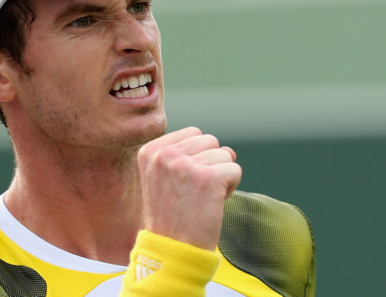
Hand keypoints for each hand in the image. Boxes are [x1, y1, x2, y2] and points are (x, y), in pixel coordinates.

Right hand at [137, 127, 241, 249]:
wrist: (172, 250)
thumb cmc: (171, 216)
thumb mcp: (163, 178)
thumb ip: (187, 154)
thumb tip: (226, 149)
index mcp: (150, 151)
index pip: (192, 134)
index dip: (195, 157)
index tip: (182, 183)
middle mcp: (165, 154)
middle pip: (210, 140)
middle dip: (210, 164)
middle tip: (194, 192)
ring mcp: (186, 165)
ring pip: (224, 154)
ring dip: (221, 176)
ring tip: (202, 199)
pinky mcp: (209, 177)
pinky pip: (235, 169)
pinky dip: (230, 187)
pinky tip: (213, 203)